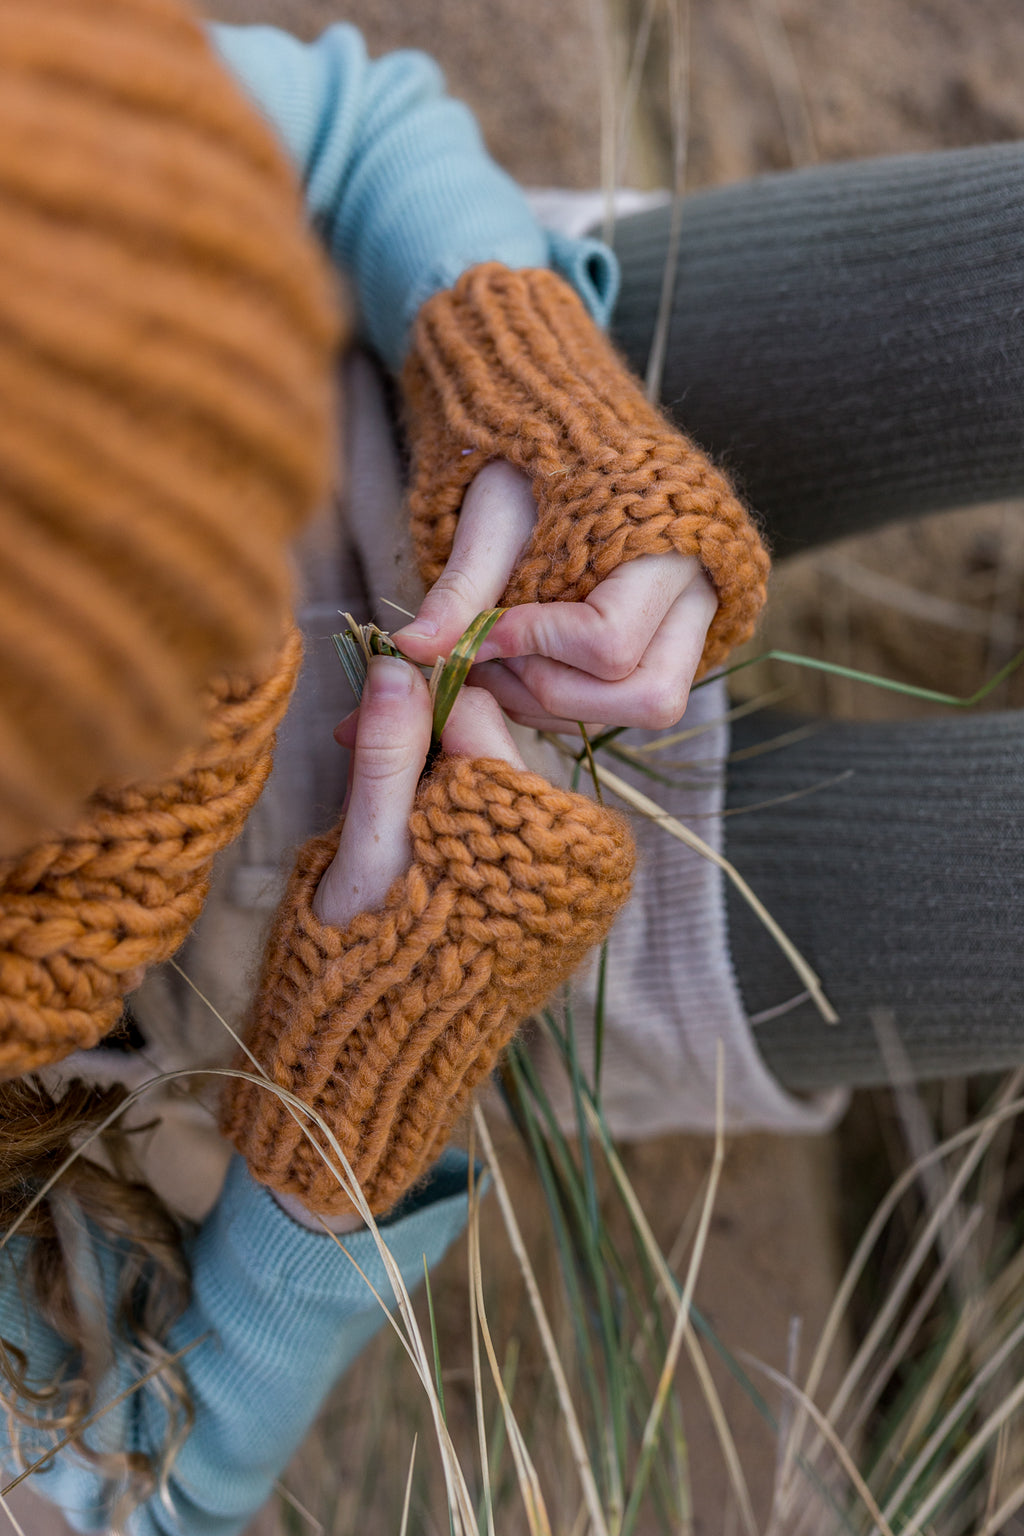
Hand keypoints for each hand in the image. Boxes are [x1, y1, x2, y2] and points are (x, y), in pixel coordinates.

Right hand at [275, 655, 525, 1232]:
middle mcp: (571, 851)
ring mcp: (573, 884)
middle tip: (351, 762)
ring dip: (439, 789)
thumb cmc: (362, 961)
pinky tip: (414, 853)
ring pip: (501, 792)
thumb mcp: (369, 850)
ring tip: (378, 822)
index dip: (411, 705)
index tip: (353, 722)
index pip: (477, 715)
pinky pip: (514, 838)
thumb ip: (389, 755)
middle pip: (494, 752)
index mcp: (530, 827)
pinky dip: (465, 829)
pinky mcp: (560, 911)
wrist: (383, 1069)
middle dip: (423, 749)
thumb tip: (398, 667)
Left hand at [392, 461, 718, 733]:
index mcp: (667, 548)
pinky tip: (515, 665)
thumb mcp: (492, 519)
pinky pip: (615, 713)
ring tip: (496, 660)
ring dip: (548, 704)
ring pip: (636, 714)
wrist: (562, 452)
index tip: (484, 628)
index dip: (535, 645)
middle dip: (552, 690)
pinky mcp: (661, 660)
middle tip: (493, 657)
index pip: (609, 641)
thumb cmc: (532, 475)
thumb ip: (460, 588)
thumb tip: (412, 650)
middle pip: (646, 698)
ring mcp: (689, 637)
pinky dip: (553, 703)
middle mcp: (696, 600)